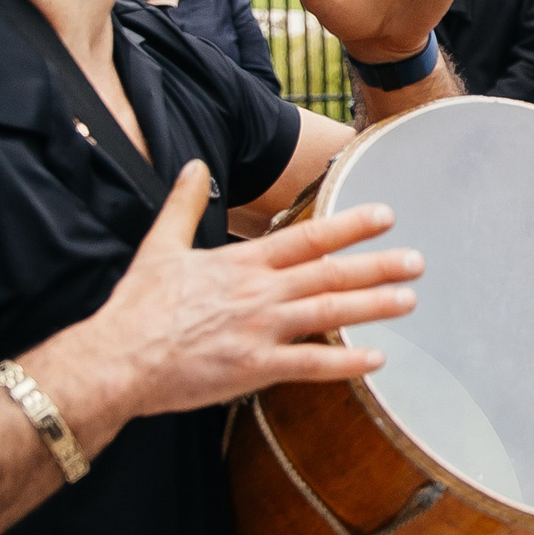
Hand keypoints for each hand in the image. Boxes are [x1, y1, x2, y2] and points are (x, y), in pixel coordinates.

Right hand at [28, 163, 425, 446]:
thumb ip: (184, 205)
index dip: (349, 224)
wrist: (115, 359)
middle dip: (377, 266)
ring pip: (329, 314)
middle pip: (330, 274)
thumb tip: (194, 166)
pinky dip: (345, 363)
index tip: (386, 215)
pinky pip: (310, 365)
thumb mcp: (161, 246)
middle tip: (418, 261)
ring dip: (373, 307)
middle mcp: (258, 293)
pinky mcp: (253, 368)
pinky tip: (376, 360)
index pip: (307, 237)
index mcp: (241, 263)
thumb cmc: (137, 308)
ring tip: (409, 301)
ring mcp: (259, 330)